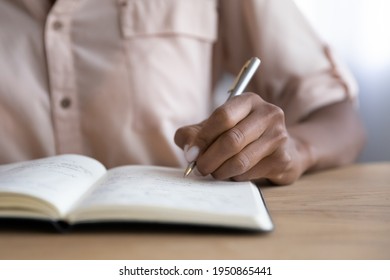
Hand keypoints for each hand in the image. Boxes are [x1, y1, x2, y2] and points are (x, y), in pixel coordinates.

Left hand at [174, 92, 309, 183]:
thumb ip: (194, 134)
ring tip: (214, 173)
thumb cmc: (241, 136)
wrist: (280, 150)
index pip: (223, 116)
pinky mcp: (282, 159)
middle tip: (200, 169)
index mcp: (248, 101)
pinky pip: (250, 173)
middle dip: (210, 159)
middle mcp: (268, 114)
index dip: (203, 138)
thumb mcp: (215, 128)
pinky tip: (233, 174)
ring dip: (221, 171)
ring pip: (241, 160)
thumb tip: (189, 151)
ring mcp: (279, 136)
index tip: (191, 154)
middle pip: (232, 140)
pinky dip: (235, 177)